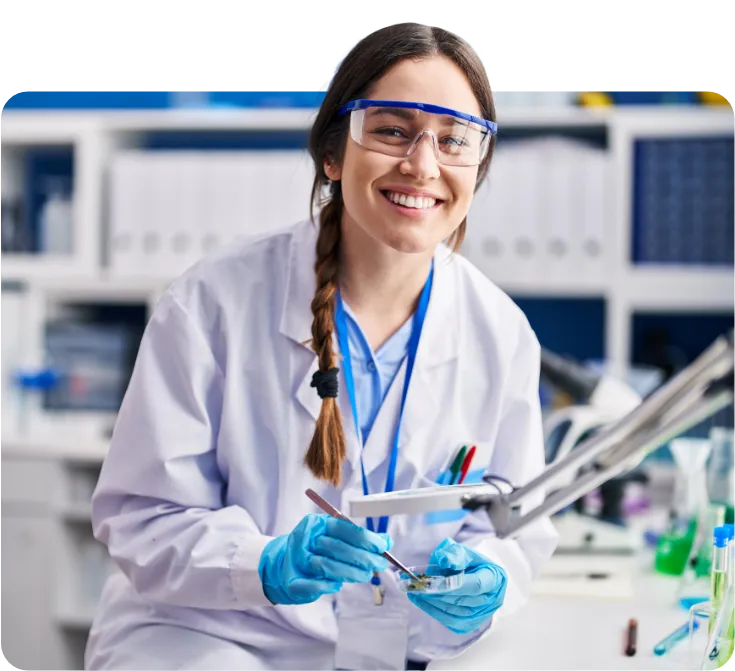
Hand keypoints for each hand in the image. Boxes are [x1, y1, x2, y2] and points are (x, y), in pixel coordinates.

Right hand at [258, 513, 391, 604]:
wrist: (285, 565)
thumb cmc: (316, 550)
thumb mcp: (335, 537)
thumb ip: (359, 538)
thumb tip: (387, 541)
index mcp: (317, 524)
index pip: (344, 528)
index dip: (366, 538)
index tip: (383, 547)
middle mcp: (305, 539)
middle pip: (337, 548)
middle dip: (363, 557)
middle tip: (380, 565)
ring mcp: (296, 560)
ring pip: (327, 566)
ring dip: (350, 572)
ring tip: (365, 575)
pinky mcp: (293, 581)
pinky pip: (314, 584)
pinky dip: (329, 585)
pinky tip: (339, 585)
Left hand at [407, 538, 506, 634]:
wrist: (474, 574)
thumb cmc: (469, 562)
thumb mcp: (463, 551)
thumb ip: (455, 554)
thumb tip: (445, 560)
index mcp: (495, 578)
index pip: (477, 584)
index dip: (455, 584)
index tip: (433, 580)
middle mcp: (492, 600)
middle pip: (464, 600)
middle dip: (438, 593)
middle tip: (418, 586)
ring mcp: (482, 615)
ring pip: (456, 614)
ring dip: (433, 604)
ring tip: (416, 593)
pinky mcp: (470, 624)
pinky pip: (451, 621)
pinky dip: (434, 611)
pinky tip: (422, 601)